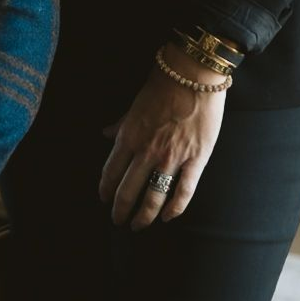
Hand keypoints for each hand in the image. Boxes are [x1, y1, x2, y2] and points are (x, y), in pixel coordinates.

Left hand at [96, 54, 227, 230]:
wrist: (192, 75)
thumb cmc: (162, 86)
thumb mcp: (134, 105)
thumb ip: (120, 124)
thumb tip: (105, 134)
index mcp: (128, 137)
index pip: (111, 172)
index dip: (106, 190)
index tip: (104, 200)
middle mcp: (146, 152)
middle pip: (128, 190)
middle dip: (121, 209)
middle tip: (118, 221)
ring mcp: (171, 158)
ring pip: (153, 197)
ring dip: (144, 215)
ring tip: (138, 225)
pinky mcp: (195, 160)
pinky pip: (183, 191)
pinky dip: (175, 208)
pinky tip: (168, 217)